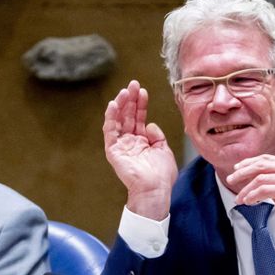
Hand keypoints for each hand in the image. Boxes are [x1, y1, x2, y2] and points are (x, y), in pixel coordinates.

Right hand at [102, 80, 177, 219]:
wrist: (155, 190)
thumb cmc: (162, 175)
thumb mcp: (164, 150)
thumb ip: (157, 136)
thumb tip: (150, 124)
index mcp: (142, 142)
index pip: (139, 118)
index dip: (141, 104)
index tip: (143, 91)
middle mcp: (130, 142)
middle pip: (128, 116)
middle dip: (130, 99)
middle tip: (133, 84)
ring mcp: (121, 146)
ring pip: (118, 120)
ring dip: (120, 105)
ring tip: (125, 91)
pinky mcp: (113, 151)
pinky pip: (110, 131)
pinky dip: (110, 117)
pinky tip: (113, 105)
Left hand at [228, 154, 274, 257]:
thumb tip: (254, 181)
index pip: (266, 158)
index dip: (249, 163)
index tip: (237, 169)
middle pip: (261, 165)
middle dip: (242, 172)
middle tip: (231, 180)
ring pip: (260, 178)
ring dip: (246, 189)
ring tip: (239, 198)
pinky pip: (265, 190)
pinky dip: (253, 195)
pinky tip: (248, 201)